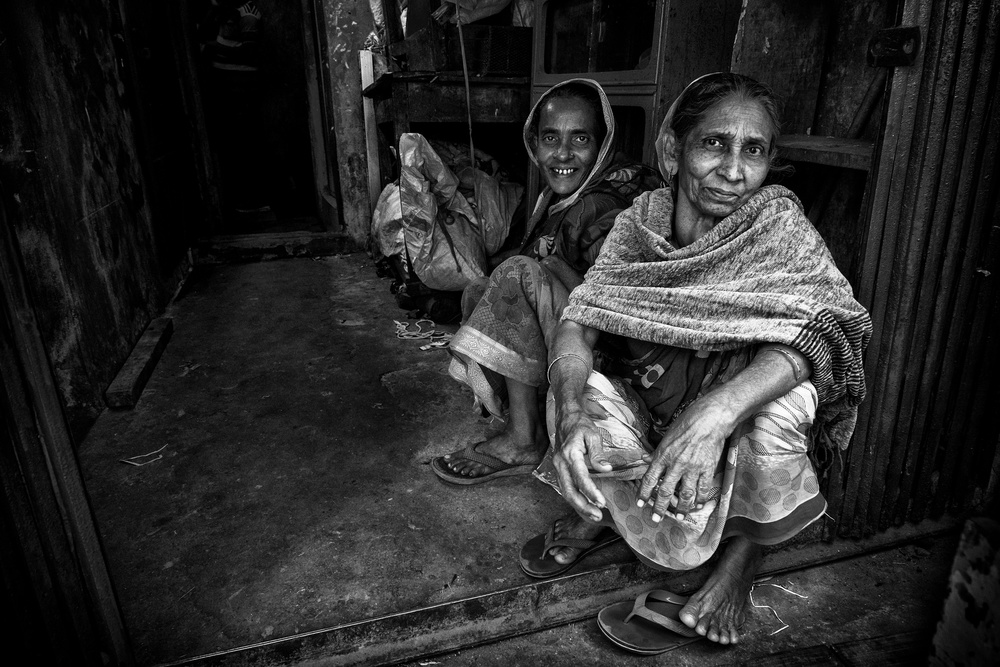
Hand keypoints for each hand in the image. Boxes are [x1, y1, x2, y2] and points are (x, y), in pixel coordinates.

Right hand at [552, 400, 610, 521]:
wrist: (566, 418)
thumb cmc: (580, 425)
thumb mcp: (593, 435)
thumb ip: (598, 454)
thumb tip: (605, 470)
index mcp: (570, 453)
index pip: (580, 477)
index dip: (591, 491)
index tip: (602, 502)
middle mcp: (560, 462)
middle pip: (569, 490)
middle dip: (583, 506)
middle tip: (597, 515)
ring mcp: (557, 467)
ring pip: (565, 492)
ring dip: (579, 506)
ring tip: (594, 515)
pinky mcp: (559, 469)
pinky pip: (565, 488)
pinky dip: (575, 499)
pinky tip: (585, 506)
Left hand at [638, 393, 735, 520]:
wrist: (709, 419)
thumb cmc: (686, 424)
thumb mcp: (666, 437)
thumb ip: (656, 452)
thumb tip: (645, 459)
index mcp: (663, 455)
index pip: (650, 478)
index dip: (644, 493)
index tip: (640, 503)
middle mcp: (676, 464)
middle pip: (665, 491)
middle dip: (659, 507)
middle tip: (656, 519)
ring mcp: (692, 468)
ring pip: (685, 494)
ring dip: (681, 508)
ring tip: (678, 516)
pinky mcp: (707, 468)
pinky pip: (703, 489)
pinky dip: (701, 500)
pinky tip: (699, 506)